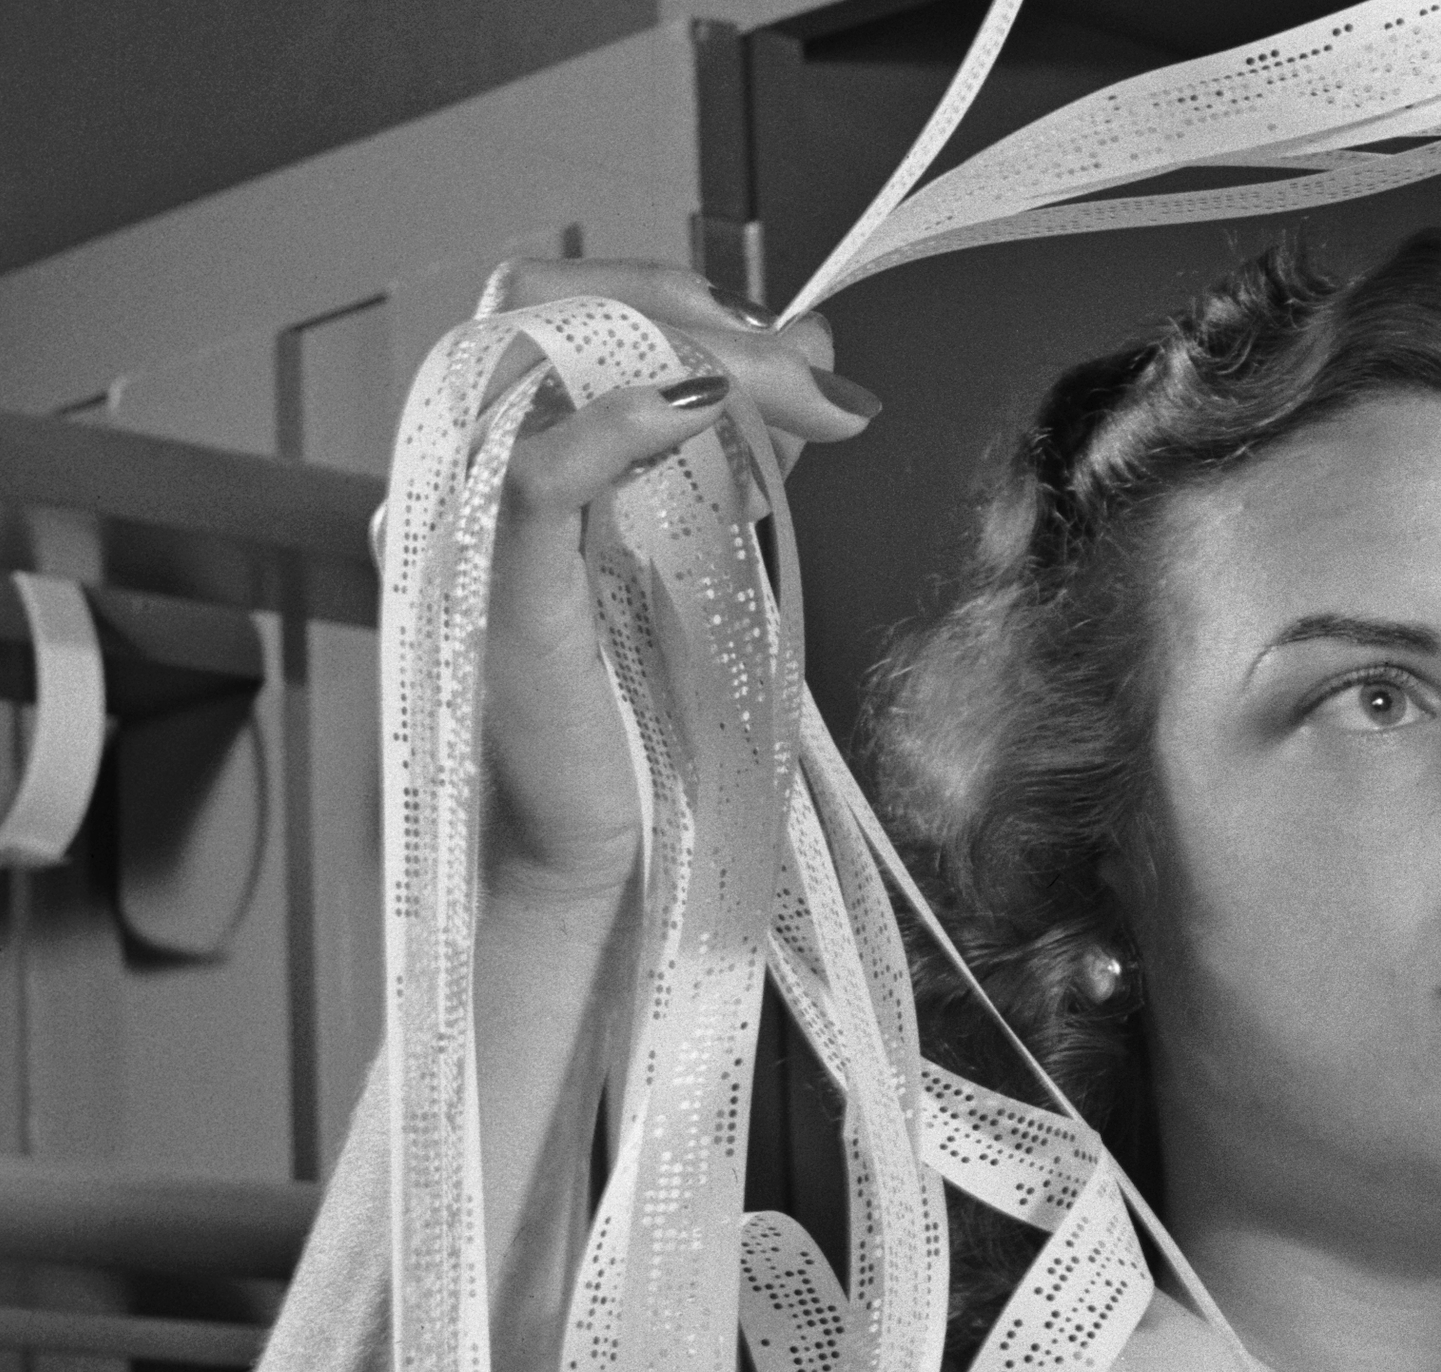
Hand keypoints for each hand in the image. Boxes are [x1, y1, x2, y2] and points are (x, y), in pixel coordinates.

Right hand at [477, 260, 878, 896]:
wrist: (600, 848)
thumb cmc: (642, 711)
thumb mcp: (709, 544)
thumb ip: (746, 445)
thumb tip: (819, 352)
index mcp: (510, 447)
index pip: (560, 301)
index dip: (675, 295)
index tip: (794, 343)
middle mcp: (467, 465)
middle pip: (535, 297)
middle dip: (681, 302)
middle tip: (800, 361)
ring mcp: (463, 519)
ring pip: (534, 354)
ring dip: (680, 348)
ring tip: (789, 387)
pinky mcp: (490, 588)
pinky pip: (535, 470)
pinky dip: (621, 422)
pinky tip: (702, 412)